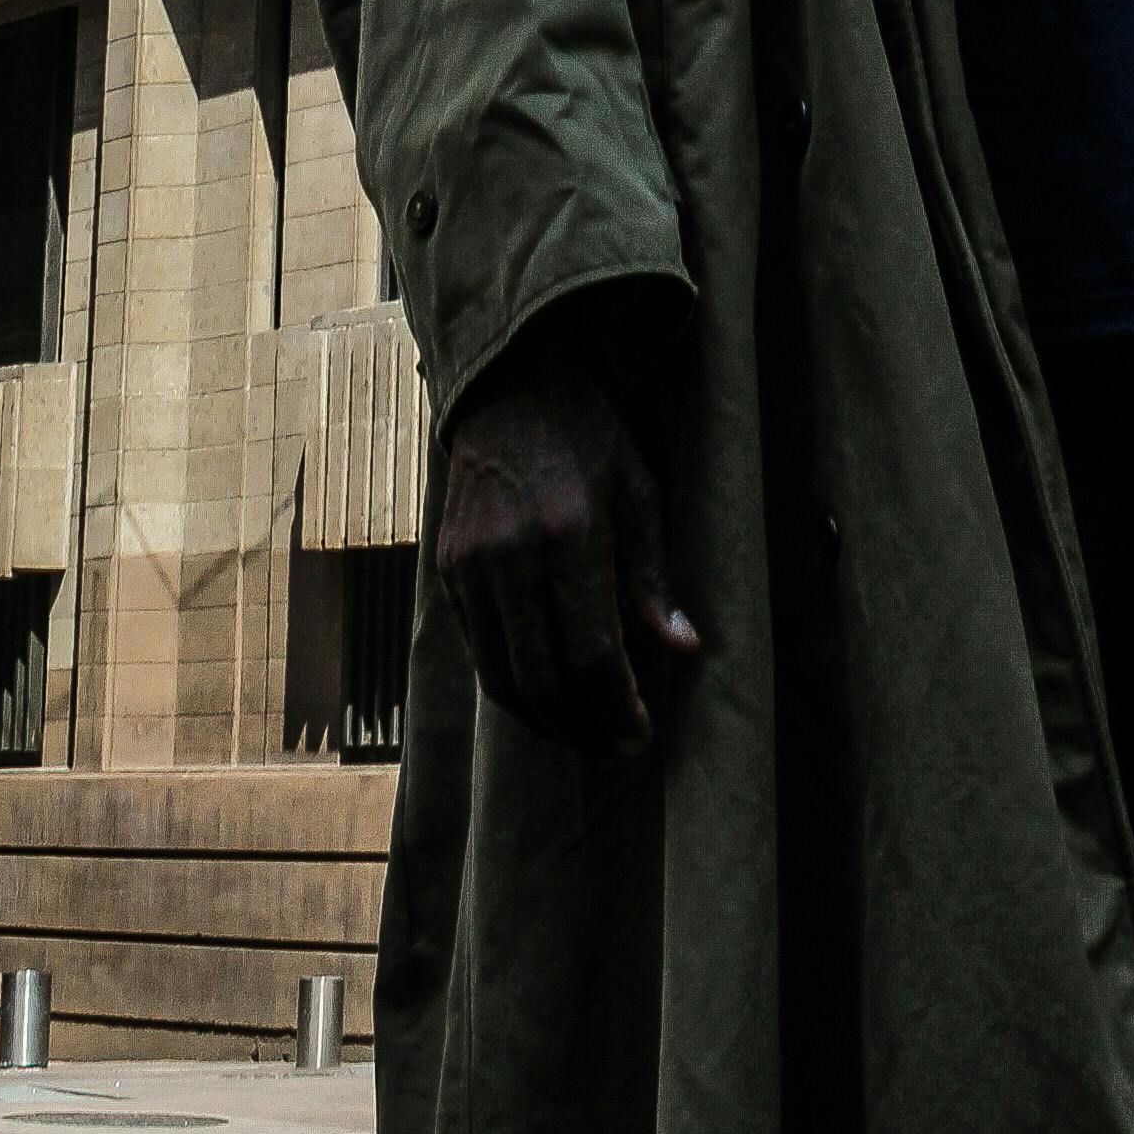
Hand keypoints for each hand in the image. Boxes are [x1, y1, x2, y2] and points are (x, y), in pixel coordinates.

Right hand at [432, 348, 698, 756]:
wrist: (510, 386)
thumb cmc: (588, 437)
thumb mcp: (638, 491)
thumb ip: (652, 576)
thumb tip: (684, 648)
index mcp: (570, 534)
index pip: (592, 652)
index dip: (618, 705)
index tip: (642, 730)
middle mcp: (513, 556)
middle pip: (544, 679)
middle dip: (583, 728)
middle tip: (617, 747)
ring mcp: (473, 566)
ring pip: (503, 677)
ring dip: (545, 720)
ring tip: (583, 734)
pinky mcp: (449, 570)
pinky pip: (478, 651)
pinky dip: (511, 687)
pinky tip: (544, 696)